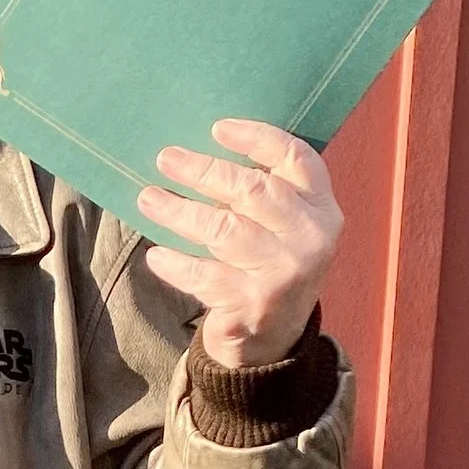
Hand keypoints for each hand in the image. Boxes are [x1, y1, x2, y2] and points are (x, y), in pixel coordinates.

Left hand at [137, 120, 341, 367]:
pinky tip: (155, 255)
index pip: (296, 158)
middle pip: (254, 191)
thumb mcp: (283, 226)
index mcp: (321, 207)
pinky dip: (176, 264)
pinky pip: (205, 276)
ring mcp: (284, 274)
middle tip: (166, 158)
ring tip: (147, 198)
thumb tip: (198, 150)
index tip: (217, 128)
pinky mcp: (253, 305)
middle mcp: (310, 238)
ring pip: (224, 230)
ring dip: (179, 212)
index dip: (257, 138)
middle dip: (204, 170)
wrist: (273, 339)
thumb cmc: (268, 264)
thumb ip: (262, 191)